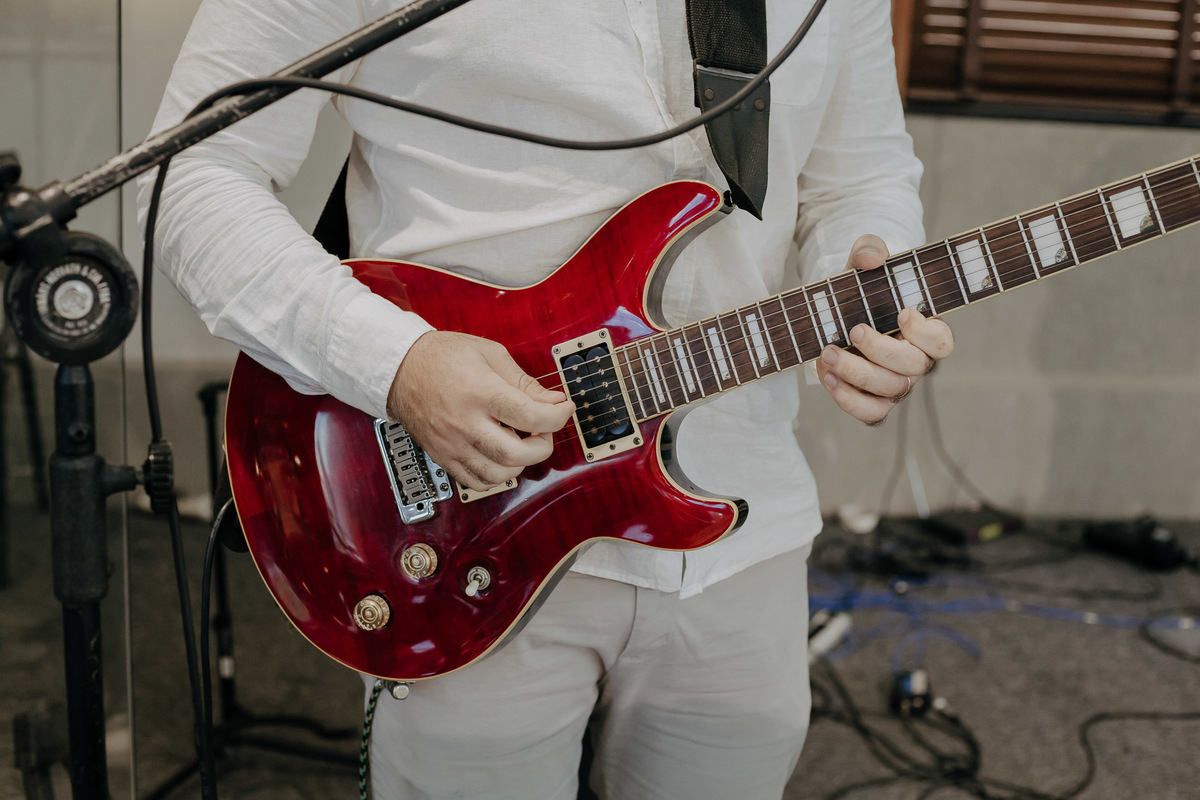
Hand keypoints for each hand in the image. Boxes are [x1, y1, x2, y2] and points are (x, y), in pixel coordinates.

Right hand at [386, 331, 574, 490]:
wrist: (399, 368)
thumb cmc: (443, 356)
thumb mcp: (489, 354)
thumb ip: (523, 381)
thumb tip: (552, 401)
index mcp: (479, 392)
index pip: (530, 416)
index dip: (557, 416)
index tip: (564, 409)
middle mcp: (465, 422)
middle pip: (516, 454)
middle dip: (543, 446)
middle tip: (544, 429)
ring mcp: (452, 444)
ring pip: (498, 474)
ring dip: (521, 463)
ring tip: (520, 441)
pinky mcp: (443, 457)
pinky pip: (476, 482)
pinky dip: (496, 476)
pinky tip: (500, 455)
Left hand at [815, 235, 953, 424]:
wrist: (835, 311)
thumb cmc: (861, 287)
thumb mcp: (864, 260)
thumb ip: (870, 250)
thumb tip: (869, 259)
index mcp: (924, 331)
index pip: (942, 342)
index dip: (927, 332)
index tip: (904, 313)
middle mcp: (915, 362)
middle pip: (913, 367)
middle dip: (881, 350)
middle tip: (854, 330)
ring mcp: (895, 384)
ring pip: (889, 390)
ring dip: (856, 373)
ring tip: (827, 352)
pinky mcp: (873, 401)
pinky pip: (870, 413)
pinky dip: (849, 400)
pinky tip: (829, 378)